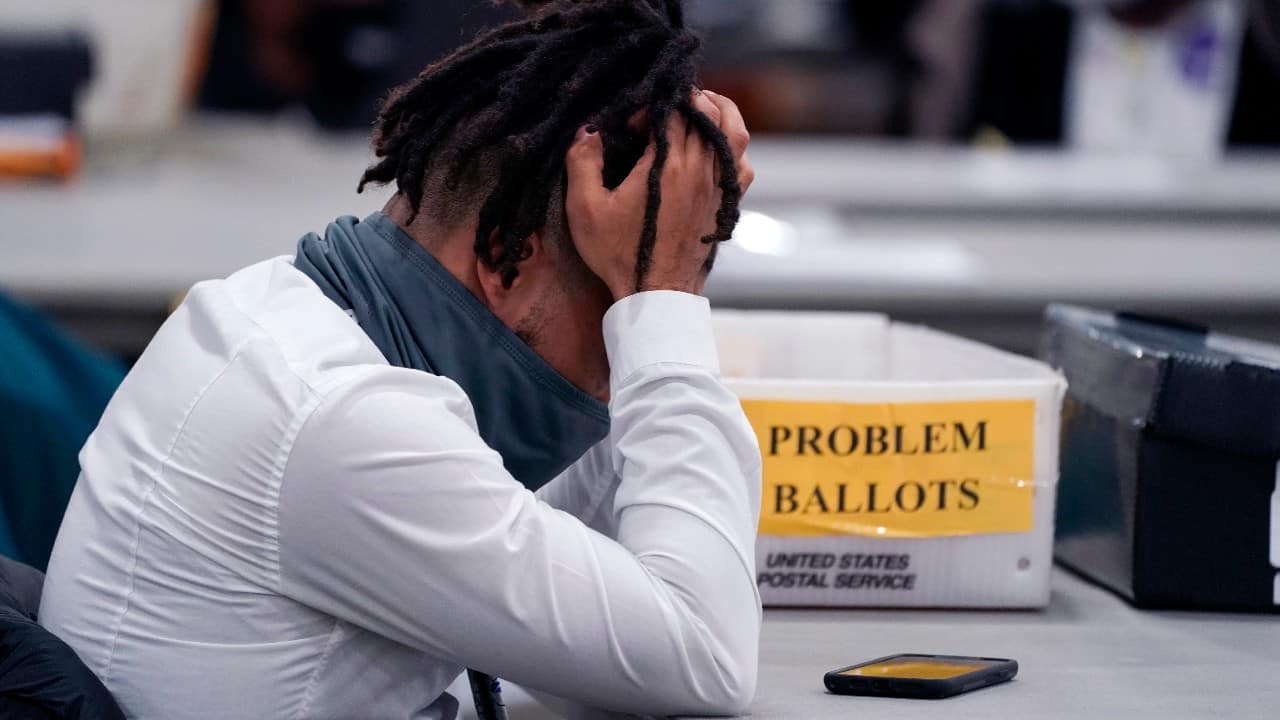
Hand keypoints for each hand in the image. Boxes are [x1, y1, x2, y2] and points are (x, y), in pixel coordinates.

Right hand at [564, 91, 752, 299]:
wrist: (655, 295)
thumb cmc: (620, 255)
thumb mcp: (585, 209)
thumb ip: (582, 162)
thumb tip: (588, 131)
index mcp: (667, 167)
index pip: (673, 110)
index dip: (652, 105)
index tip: (633, 124)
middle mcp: (699, 171)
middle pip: (706, 113)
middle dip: (684, 100)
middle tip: (662, 107)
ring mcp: (717, 188)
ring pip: (734, 131)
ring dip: (719, 110)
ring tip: (700, 106)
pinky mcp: (725, 205)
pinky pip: (743, 163)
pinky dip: (733, 145)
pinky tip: (716, 147)